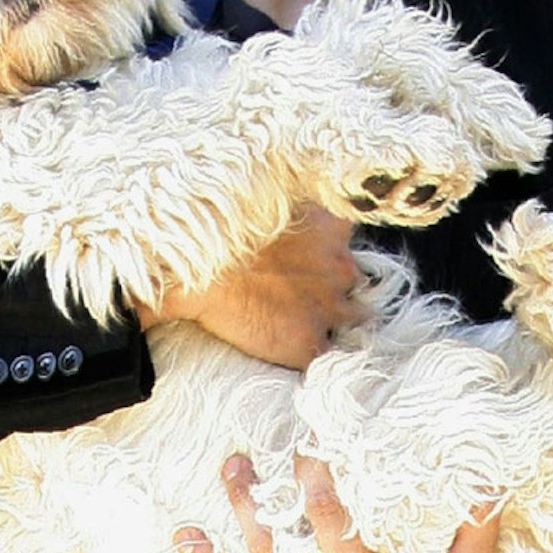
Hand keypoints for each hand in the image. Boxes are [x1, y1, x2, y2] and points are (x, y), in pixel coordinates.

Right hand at [131, 207, 362, 370]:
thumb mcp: (269, 199)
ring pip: (355, 320)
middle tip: (302, 293)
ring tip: (305, 322)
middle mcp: (341, 268)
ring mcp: (330, 309)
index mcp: (332, 230)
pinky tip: (298, 348)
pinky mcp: (310, 344)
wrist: (197, 273)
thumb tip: (302, 197)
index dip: (336, 254)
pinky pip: (329, 356)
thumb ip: (297, 207)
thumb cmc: (223, 234)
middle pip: (355, 282)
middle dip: (336, 288)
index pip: (353, 242)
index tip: (319, 263)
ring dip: (337, 322)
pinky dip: (319, 354)